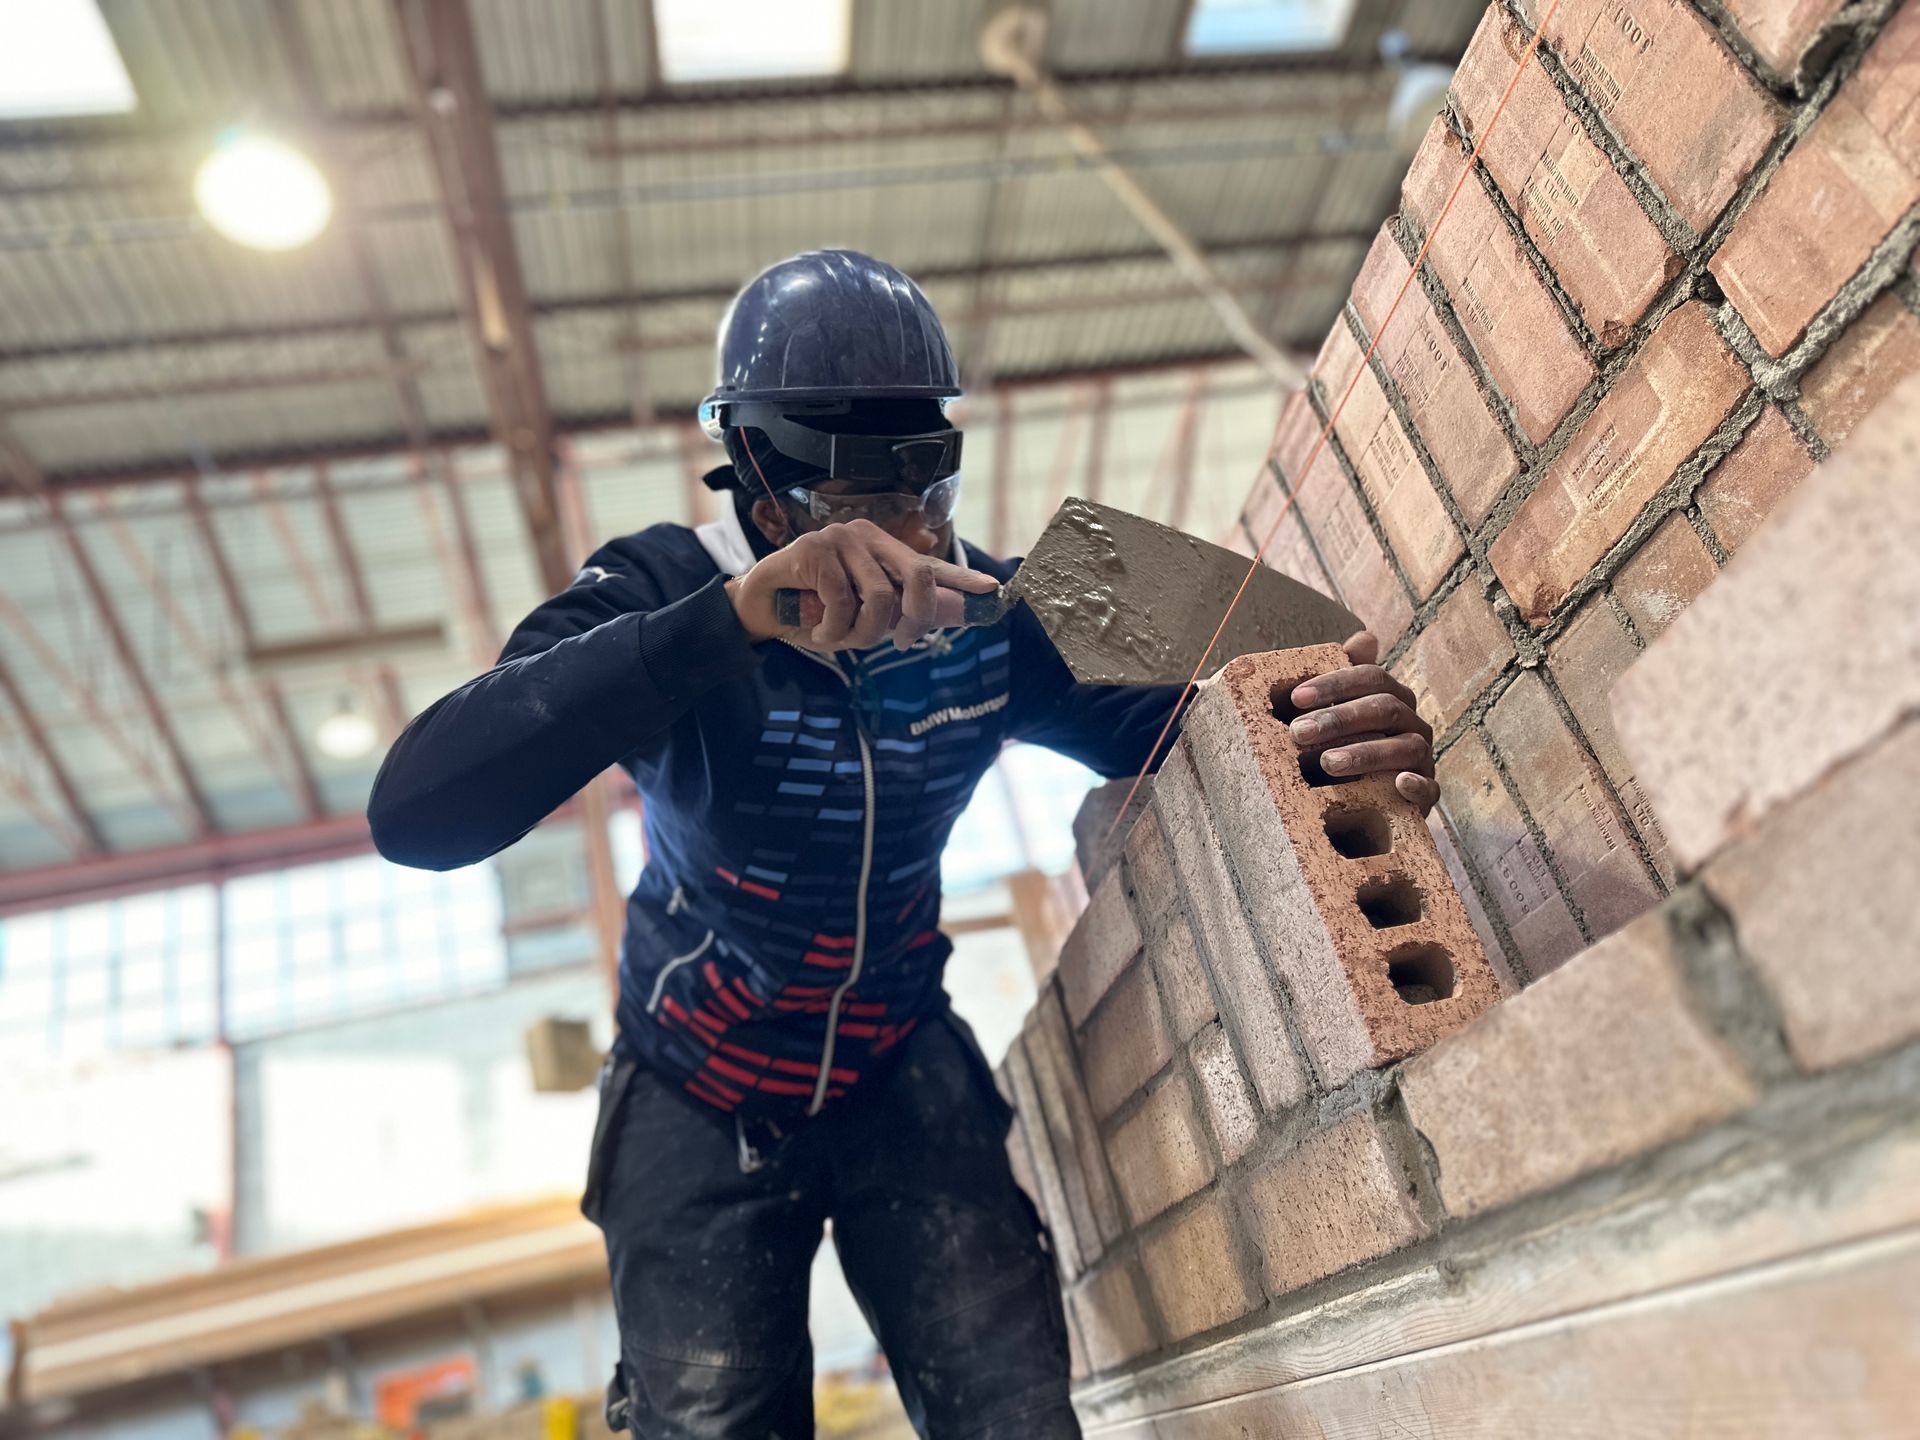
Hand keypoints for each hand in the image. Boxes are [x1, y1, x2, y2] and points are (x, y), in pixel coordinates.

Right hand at [726, 519, 1000, 651]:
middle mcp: (865, 537)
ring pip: (879, 599)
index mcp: (881, 551)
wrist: (757, 608)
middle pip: (918, 578)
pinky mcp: (813, 550)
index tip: (993, 591)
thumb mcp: (860, 616)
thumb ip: (896, 614)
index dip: (962, 580)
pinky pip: (843, 602)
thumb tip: (948, 619)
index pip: (929, 565)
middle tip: (902, 644)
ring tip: (837, 638)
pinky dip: (832, 630)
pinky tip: (817, 631)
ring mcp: (839, 539)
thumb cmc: (812, 612)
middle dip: (917, 619)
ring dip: (861, 635)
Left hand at [1285, 632, 1438, 812]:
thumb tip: (1366, 638)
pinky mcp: (1426, 794)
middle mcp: (1412, 724)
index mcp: (1392, 698)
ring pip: (1407, 748)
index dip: (1335, 683)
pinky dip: (1418, 786)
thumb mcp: (1333, 714)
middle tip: (1298, 732)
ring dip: (1367, 753)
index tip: (1296, 697)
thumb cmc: (1340, 747)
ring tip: (1328, 763)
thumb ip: (1341, 679)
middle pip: (1385, 709)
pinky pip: (1430, 789)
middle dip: (1339, 718)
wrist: (1358, 802)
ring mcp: (1422, 759)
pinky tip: (1398, 783)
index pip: (1371, 678)